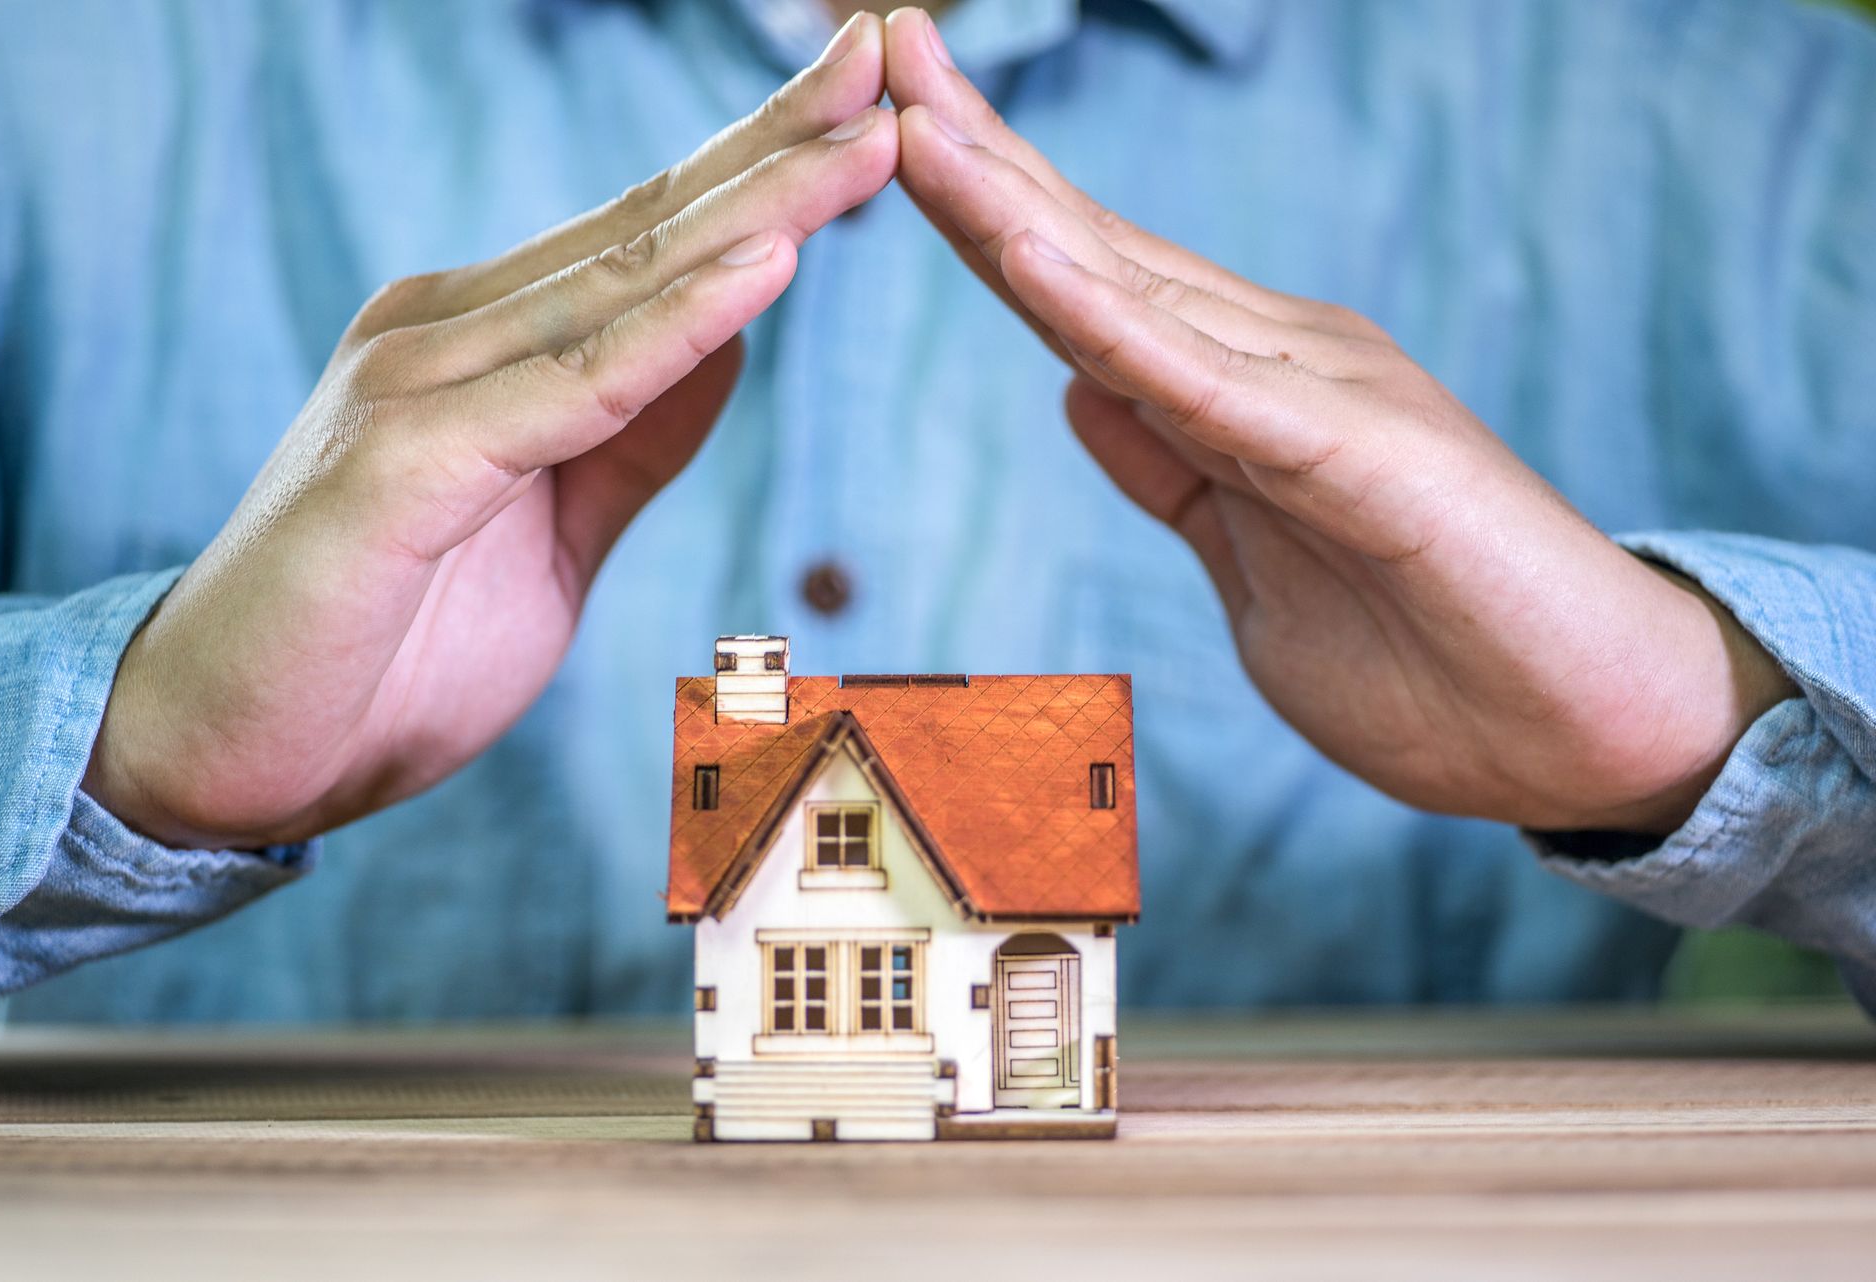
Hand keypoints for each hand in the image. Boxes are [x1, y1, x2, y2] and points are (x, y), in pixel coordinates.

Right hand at [84, 15, 898, 848]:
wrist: (224, 749)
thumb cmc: (383, 647)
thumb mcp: (552, 531)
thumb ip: (632, 437)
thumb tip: (731, 344)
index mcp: (482, 344)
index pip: (646, 241)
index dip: (759, 172)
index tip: (866, 112)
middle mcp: (448, 335)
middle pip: (645, 231)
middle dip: (776, 148)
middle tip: (884, 57)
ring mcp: (420, 388)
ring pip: (621, 286)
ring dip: (756, 212)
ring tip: (866, 139)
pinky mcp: (404, 465)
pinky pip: (572, 390)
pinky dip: (676, 329)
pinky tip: (767, 266)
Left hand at [885, 9, 1791, 832]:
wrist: (1584, 732)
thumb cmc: (1430, 660)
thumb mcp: (1247, 560)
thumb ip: (1173, 472)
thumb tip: (1084, 392)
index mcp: (1243, 390)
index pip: (1088, 284)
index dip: (990, 208)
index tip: (900, 135)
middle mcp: (1274, 361)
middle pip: (1095, 251)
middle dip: (981, 157)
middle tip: (886, 48)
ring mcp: (1318, 394)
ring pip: (1134, 291)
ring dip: (1016, 206)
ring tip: (918, 118)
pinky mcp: (1356, 452)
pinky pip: (1203, 383)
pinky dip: (1109, 320)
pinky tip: (1025, 254)